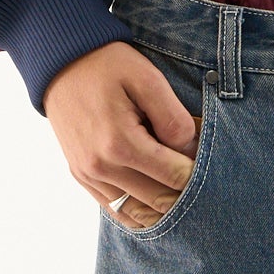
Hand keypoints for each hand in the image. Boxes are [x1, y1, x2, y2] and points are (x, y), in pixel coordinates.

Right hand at [43, 41, 199, 226]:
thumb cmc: (108, 65)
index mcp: (120, 143)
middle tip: (205, 179)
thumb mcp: (148, 80)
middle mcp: (100, 167)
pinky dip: (139, 212)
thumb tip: (189, 152)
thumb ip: (173, 119)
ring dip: (164, 208)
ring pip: (138, 213)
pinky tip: (157, 202)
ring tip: (182, 191)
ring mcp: (87, 174)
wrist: (61, 60)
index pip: (175, 178)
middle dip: (186, 193)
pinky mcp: (80, 175)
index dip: (200, 173)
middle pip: (159, 201)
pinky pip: (115, 210)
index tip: (211, 162)